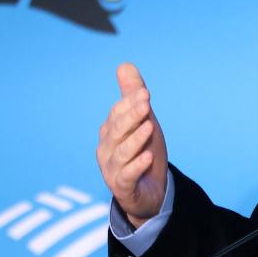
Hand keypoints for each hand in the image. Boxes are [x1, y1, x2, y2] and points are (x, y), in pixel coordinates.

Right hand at [96, 63, 168, 228]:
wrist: (150, 191)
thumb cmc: (143, 150)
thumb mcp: (143, 121)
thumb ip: (133, 96)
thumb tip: (125, 65)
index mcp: (110, 132)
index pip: (117, 114)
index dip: (130, 103)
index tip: (145, 93)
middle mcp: (107, 150)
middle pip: (117, 131)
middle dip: (131, 116)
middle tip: (147, 104)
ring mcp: (113, 170)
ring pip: (122, 153)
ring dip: (135, 139)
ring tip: (150, 127)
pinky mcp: (123, 188)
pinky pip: (127, 176)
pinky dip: (137, 166)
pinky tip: (148, 157)